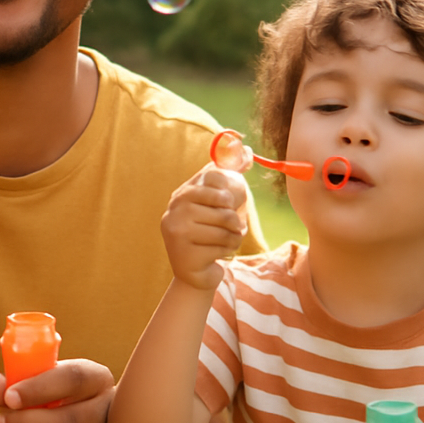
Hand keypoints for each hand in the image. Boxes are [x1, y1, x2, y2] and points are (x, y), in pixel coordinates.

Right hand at [161, 166, 247, 290]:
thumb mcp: (216, 204)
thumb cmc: (207, 233)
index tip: (231, 202)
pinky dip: (227, 251)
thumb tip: (247, 151)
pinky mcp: (184, 252)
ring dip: (234, 238)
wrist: (193, 271)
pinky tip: (217, 255)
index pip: (213, 176)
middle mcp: (175, 208)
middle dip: (235, 219)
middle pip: (223, 204)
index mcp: (183, 193)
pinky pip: (221, 246)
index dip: (230, 189)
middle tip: (233, 226)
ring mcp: (177, 230)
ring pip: (224, 227)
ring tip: (226, 242)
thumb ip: (229, 177)